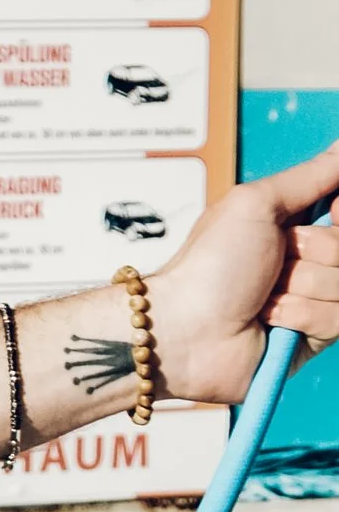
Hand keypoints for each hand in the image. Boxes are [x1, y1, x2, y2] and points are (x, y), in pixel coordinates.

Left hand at [150, 139, 338, 403]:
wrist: (187, 331)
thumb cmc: (211, 264)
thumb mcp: (257, 204)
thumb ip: (310, 175)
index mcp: (296, 223)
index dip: (338, 213)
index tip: (329, 211)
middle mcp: (309, 258)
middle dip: (318, 250)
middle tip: (279, 257)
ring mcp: (313, 297)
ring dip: (304, 286)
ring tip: (265, 294)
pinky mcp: (314, 335)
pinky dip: (301, 315)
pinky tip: (269, 319)